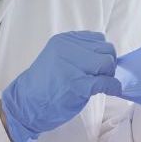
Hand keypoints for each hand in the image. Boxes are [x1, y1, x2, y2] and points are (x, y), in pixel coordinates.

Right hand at [0, 31, 120, 141]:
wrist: (26, 103)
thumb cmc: (44, 84)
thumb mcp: (58, 57)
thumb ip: (78, 52)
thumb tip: (106, 56)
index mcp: (64, 40)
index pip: (97, 38)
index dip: (102, 52)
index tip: (99, 64)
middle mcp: (68, 49)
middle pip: (106, 49)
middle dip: (109, 63)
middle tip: (103, 75)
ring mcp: (72, 66)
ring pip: (107, 62)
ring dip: (110, 74)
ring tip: (102, 83)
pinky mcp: (77, 84)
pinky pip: (105, 81)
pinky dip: (113, 87)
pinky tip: (112, 90)